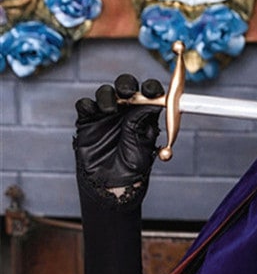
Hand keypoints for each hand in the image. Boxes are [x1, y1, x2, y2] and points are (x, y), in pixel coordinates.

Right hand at [74, 74, 163, 203]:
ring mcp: (106, 116)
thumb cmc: (132, 170)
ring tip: (110, 110)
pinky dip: (89, 104)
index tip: (153, 92)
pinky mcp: (88, 122)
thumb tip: (152, 101)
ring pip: (105, 93)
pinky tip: (95, 113)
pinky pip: (85, 106)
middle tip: (127, 92)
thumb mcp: (142, 146)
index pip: (149, 94)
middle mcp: (126, 112)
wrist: (111, 188)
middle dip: (126, 85)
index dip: (151, 89)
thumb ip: (142, 123)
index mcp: (144, 115)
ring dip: (108, 96)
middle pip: (125, 87)